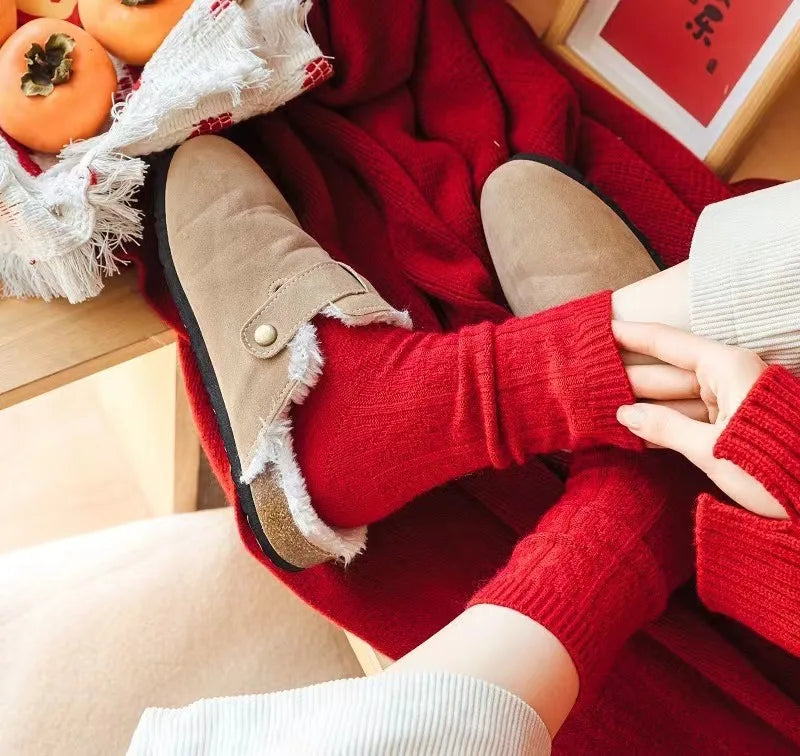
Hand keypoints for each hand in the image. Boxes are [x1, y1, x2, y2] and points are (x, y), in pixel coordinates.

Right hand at [612, 321, 786, 519]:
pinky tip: (635, 430)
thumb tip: (624, 414)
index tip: (602, 327)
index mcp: (727, 368)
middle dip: (629, 377)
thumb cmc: (774, 467)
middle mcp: (729, 377)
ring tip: (602, 406)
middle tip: (590, 378)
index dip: (632, 335)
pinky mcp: (734, 424)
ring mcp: (732, 401)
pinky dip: (665, 423)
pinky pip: (691, 417)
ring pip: (677, 397)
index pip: (668, 343)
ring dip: (643, 404)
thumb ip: (665, 427)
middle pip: (668, 371)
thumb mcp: (713, 449)